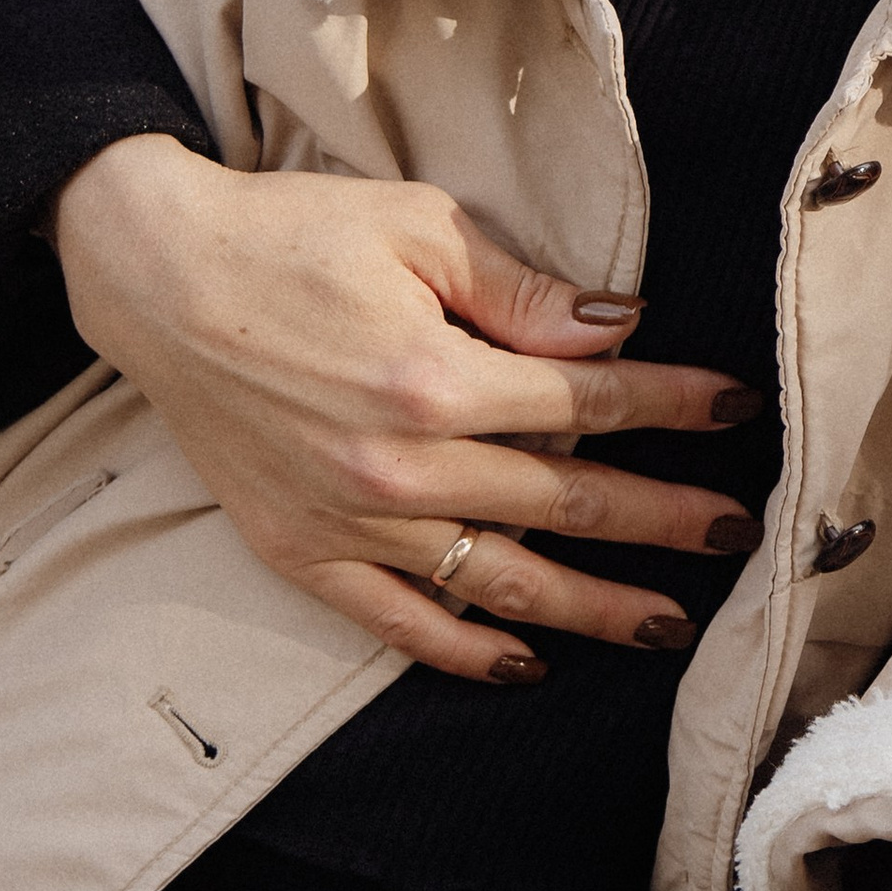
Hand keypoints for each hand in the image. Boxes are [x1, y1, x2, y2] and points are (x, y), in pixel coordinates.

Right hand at [49, 136, 763, 682]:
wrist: (154, 275)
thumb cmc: (291, 235)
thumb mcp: (421, 228)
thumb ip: (525, 292)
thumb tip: (623, 330)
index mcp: (435, 379)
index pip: (590, 405)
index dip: (674, 406)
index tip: (737, 407)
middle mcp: (398, 467)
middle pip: (566, 503)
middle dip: (664, 520)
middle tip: (737, 531)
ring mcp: (348, 521)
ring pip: (501, 582)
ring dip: (594, 607)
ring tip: (667, 622)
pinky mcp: (299, 552)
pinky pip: (399, 625)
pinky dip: (468, 652)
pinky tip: (530, 662)